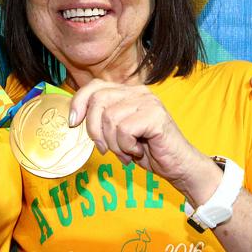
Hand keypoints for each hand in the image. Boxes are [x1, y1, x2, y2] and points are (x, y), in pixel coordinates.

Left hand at [68, 79, 219, 202]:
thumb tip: (74, 117)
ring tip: (126, 151)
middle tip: (105, 148)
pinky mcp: (155, 115)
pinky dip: (125, 146)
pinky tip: (137, 151)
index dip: (78, 102)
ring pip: (110, 118)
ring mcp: (147, 102)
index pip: (94, 86)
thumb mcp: (117, 132)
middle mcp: (137, 92)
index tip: (73, 122)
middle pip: (98, 101)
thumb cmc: (147, 150)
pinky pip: (124, 129)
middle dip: (94, 129)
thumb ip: (102, 119)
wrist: (178, 166)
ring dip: (113, 143)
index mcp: (127, 91)